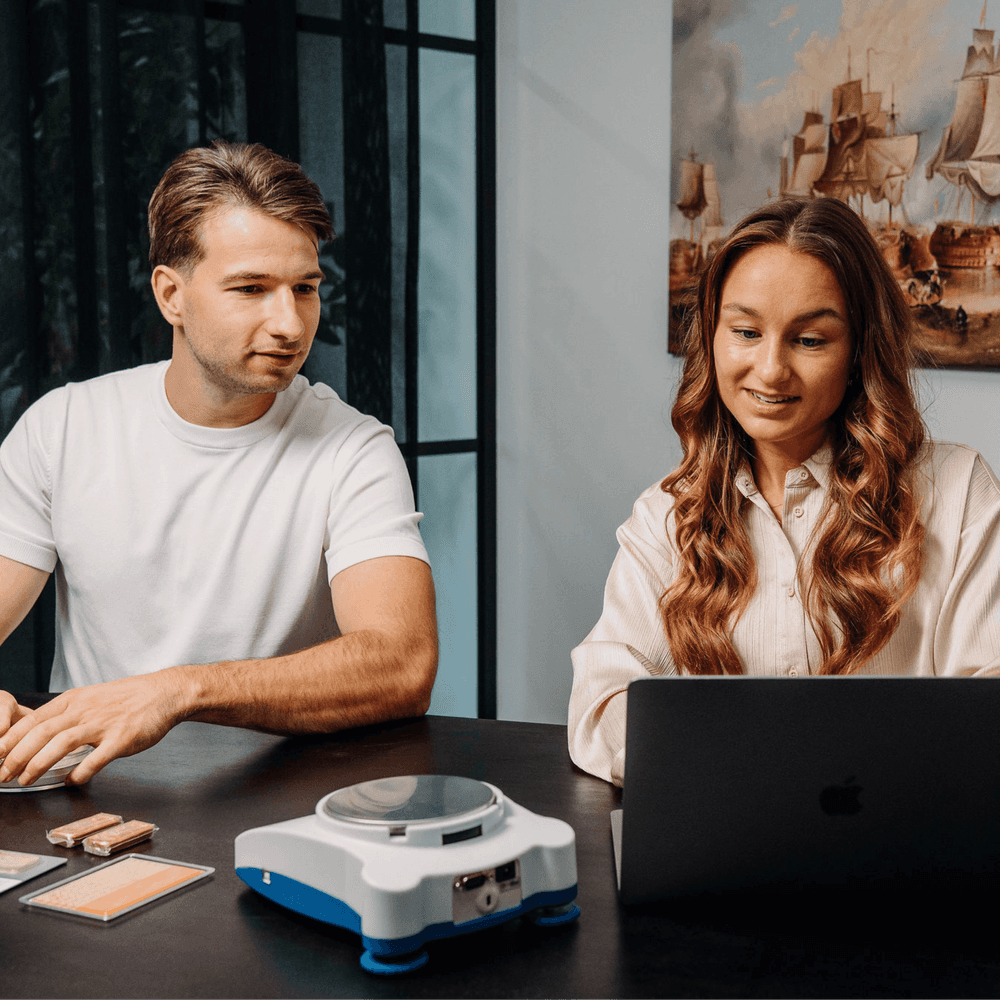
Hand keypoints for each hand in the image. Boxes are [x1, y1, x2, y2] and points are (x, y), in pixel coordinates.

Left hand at [0, 672, 191, 785]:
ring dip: (38, 764)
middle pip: (41, 732)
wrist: (164, 693)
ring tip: (25, 780)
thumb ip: (66, 715)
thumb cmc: (127, 699)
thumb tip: (38, 736)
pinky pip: (96, 758)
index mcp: (73, 700)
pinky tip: (72, 781)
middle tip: (3, 775)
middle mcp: (84, 710)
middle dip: (16, 756)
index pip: (32, 720)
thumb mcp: (91, 698)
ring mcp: (103, 724)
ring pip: (61, 743)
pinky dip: (80, 772)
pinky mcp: (122, 739)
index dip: (10, 740)